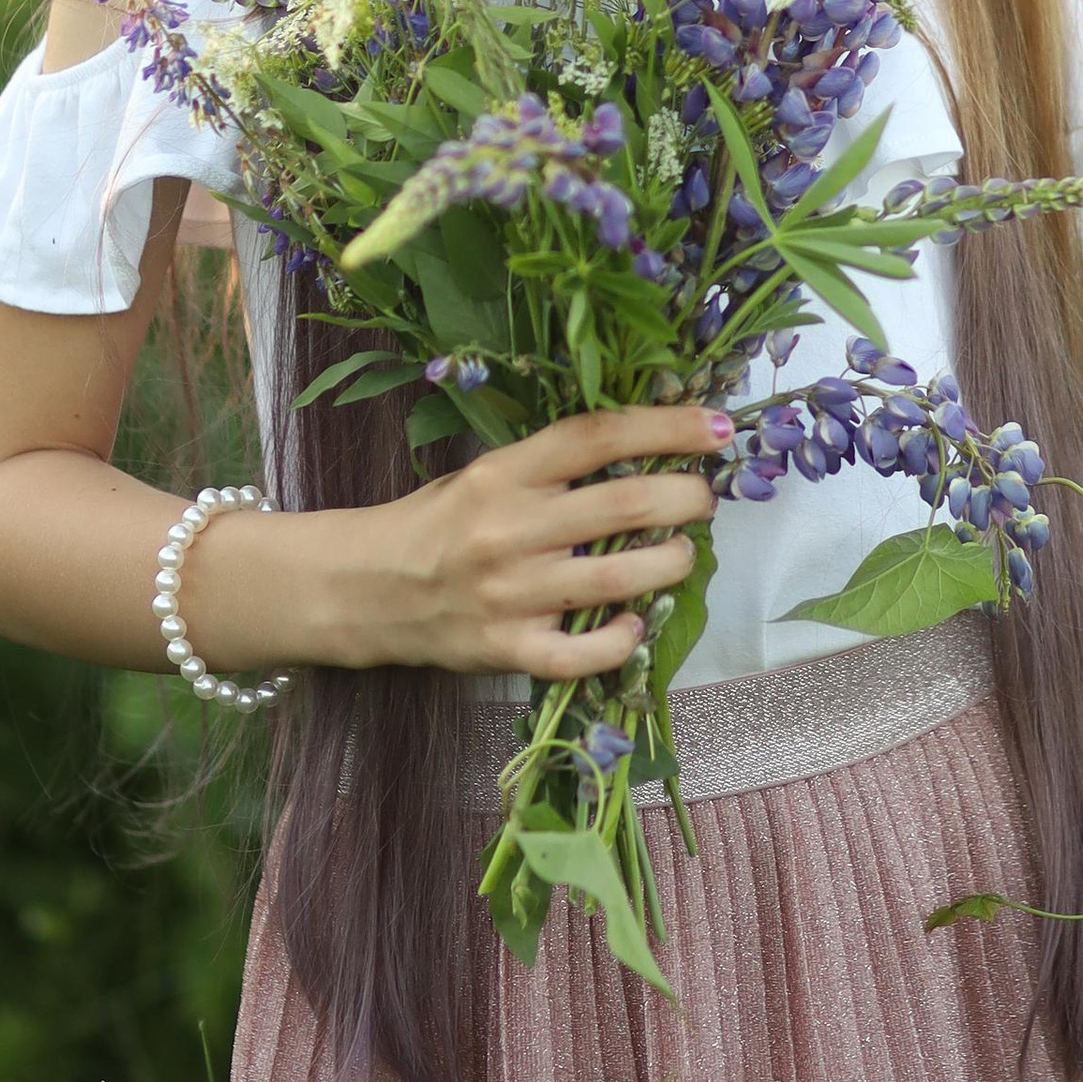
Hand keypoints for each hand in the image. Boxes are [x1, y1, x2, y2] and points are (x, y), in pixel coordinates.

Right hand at [316, 403, 725, 687]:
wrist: (366, 589)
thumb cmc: (439, 523)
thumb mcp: (485, 474)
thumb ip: (552, 468)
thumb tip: (648, 451)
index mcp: (504, 474)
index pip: (597, 436)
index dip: (666, 427)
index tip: (716, 427)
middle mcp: (510, 530)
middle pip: (624, 504)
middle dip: (685, 497)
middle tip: (702, 499)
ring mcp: (510, 595)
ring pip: (618, 579)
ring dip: (670, 564)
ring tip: (680, 555)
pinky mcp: (507, 649)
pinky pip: (582, 654)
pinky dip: (621, 641)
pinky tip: (634, 624)